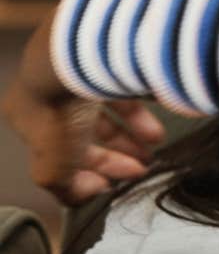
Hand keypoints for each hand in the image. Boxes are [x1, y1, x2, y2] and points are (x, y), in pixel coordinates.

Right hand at [1, 18, 165, 204]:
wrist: (77, 57)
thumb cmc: (58, 112)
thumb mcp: (53, 164)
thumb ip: (64, 187)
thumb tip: (82, 196)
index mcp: (27, 116)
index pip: (59, 152)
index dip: (88, 171)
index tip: (114, 184)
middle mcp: (49, 92)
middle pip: (85, 131)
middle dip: (115, 154)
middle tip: (142, 167)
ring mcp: (77, 73)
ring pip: (107, 110)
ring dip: (131, 134)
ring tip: (154, 148)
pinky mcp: (106, 59)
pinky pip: (125, 89)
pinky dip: (141, 110)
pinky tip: (157, 128)